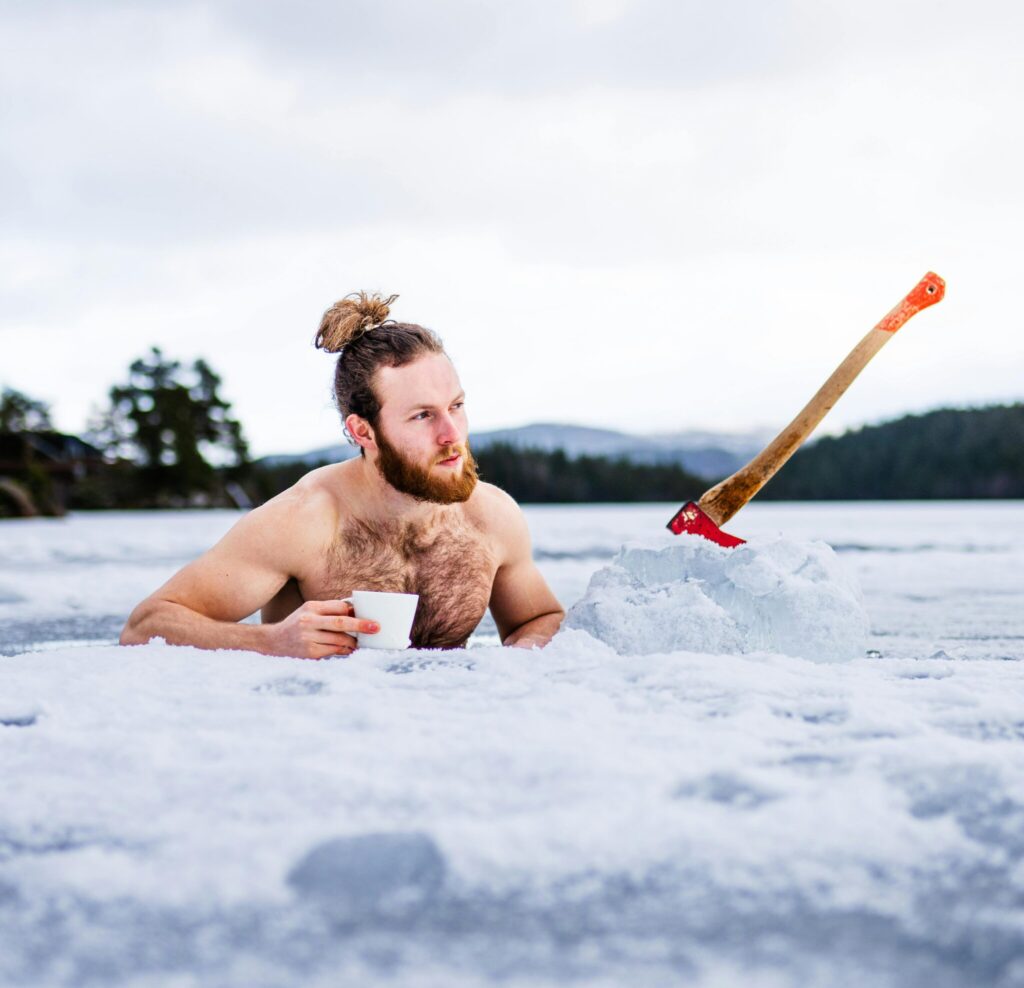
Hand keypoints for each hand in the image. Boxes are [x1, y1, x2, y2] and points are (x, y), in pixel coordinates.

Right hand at [264, 599, 379, 659]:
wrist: (273, 641)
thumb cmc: (298, 624)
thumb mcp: (309, 611)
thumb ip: (329, 610)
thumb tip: (355, 612)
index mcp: (311, 607)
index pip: (339, 607)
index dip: (353, 612)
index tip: (366, 615)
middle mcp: (309, 621)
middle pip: (341, 623)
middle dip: (361, 625)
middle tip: (375, 627)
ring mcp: (308, 638)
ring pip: (339, 640)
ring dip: (353, 642)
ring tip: (360, 643)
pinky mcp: (310, 652)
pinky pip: (333, 651)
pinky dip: (344, 651)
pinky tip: (349, 650)